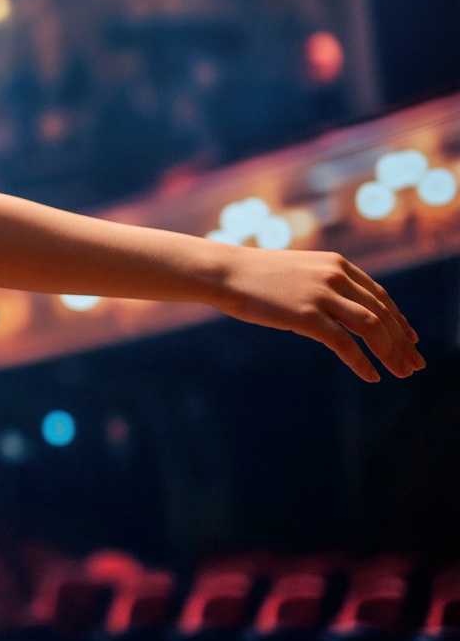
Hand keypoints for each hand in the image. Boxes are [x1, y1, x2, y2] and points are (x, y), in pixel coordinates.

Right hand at [218, 246, 423, 380]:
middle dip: (402, 341)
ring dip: (391, 352)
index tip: (411, 338)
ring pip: (371, 327)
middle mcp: (335, 277)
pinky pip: (344, 343)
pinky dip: (362, 361)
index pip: (380, 295)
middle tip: (415, 363)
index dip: (399, 319)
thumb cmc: (256, 275)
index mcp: (336, 265)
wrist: (225, 272)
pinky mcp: (306, 316)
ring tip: (401, 372)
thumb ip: (324, 284)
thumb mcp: (299, 272)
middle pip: (382, 313)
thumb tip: (342, 309)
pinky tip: (371, 375)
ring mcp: (321, 295)